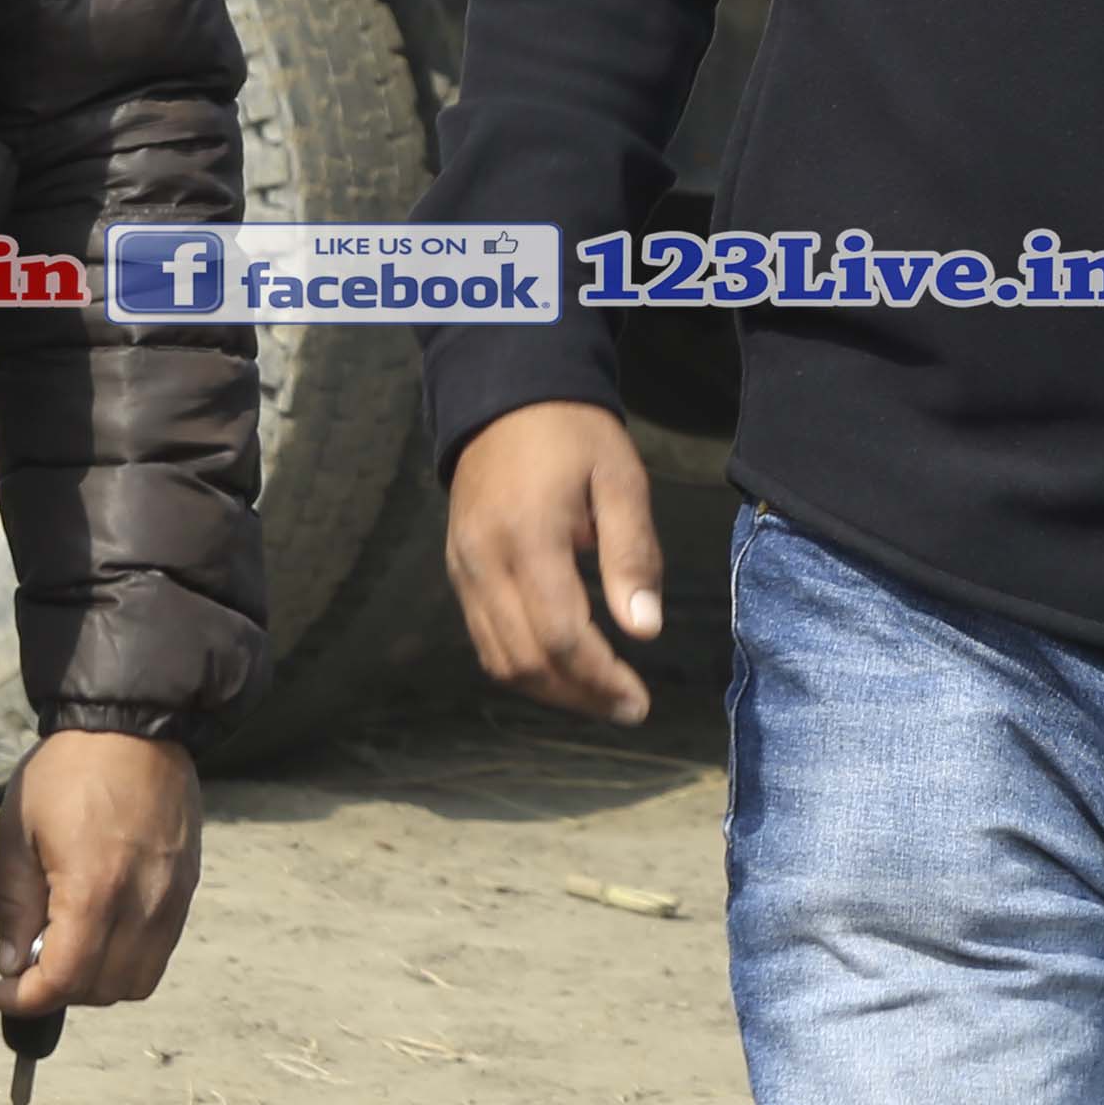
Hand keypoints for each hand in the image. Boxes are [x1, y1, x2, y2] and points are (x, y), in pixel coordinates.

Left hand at [0, 727, 201, 1016]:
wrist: (135, 725)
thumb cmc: (69, 770)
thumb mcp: (18, 833)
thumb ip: (15, 906)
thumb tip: (14, 964)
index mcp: (95, 889)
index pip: (65, 980)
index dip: (24, 1001)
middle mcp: (142, 903)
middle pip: (103, 990)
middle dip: (58, 992)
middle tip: (27, 966)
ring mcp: (171, 898)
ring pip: (137, 980)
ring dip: (96, 982)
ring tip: (67, 949)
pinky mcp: (186, 887)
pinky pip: (159, 950)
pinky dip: (126, 959)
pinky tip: (99, 928)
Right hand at [447, 399, 661, 722]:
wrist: (505, 396)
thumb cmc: (574, 435)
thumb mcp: (620, 481)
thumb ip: (632, 555)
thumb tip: (645, 631)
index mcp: (528, 536)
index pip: (559, 634)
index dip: (599, 678)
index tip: (639, 701)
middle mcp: (484, 561)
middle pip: (525, 660)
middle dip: (579, 696)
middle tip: (628, 708)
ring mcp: (463, 569)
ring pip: (499, 660)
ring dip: (550, 690)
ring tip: (601, 697)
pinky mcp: (458, 571)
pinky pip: (484, 639)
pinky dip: (523, 666)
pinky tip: (564, 668)